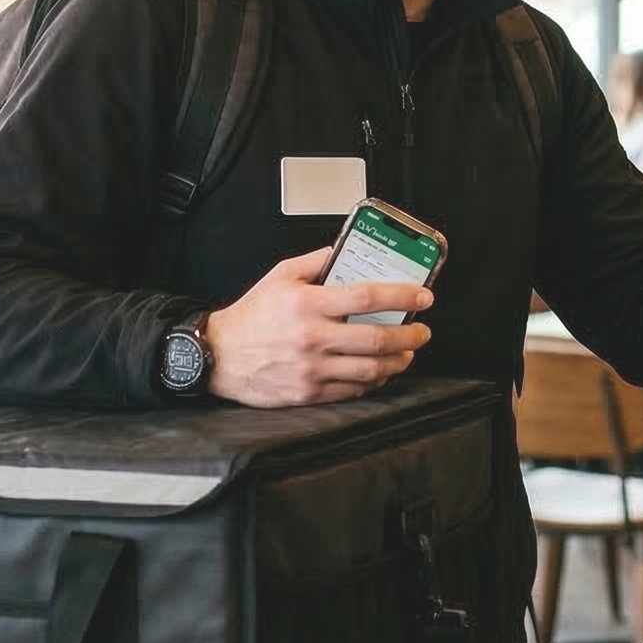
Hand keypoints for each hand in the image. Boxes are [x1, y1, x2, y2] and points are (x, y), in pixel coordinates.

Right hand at [203, 247, 432, 407]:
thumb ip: (315, 261)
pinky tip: (381, 371)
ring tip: (407, 352)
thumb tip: (344, 251)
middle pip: (377, 338)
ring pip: (370, 369)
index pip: (367, 297)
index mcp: (308, 304)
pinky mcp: (309, 392)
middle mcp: (312, 337)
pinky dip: (374, 380)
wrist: (219, 356)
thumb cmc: (250, 317)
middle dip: (410, 335)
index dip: (402, 296)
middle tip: (422, 330)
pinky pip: (353, 390)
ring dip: (398, 361)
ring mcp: (312, 368)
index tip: (423, 296)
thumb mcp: (279, 277)